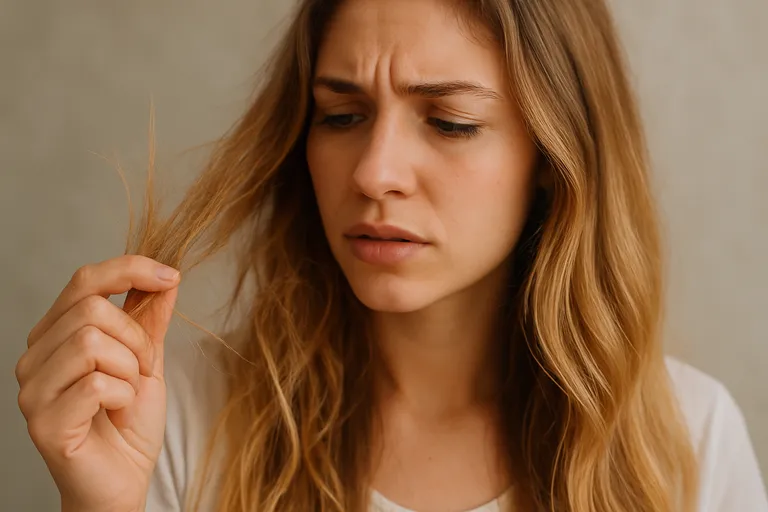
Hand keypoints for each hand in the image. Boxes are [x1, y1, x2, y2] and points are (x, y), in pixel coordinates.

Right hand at [16, 255, 179, 511]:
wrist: (124, 479)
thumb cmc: (129, 423)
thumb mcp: (148, 360)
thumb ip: (151, 318)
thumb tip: (165, 276)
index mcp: (55, 335)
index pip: (84, 280)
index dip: (130, 269)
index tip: (170, 276)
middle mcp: (35, 357)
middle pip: (92, 310)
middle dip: (136, 338)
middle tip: (141, 370)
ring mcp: (34, 390)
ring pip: (92, 343)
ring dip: (129, 369)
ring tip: (127, 393)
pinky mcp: (44, 422)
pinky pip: (96, 384)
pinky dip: (123, 395)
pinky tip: (117, 411)